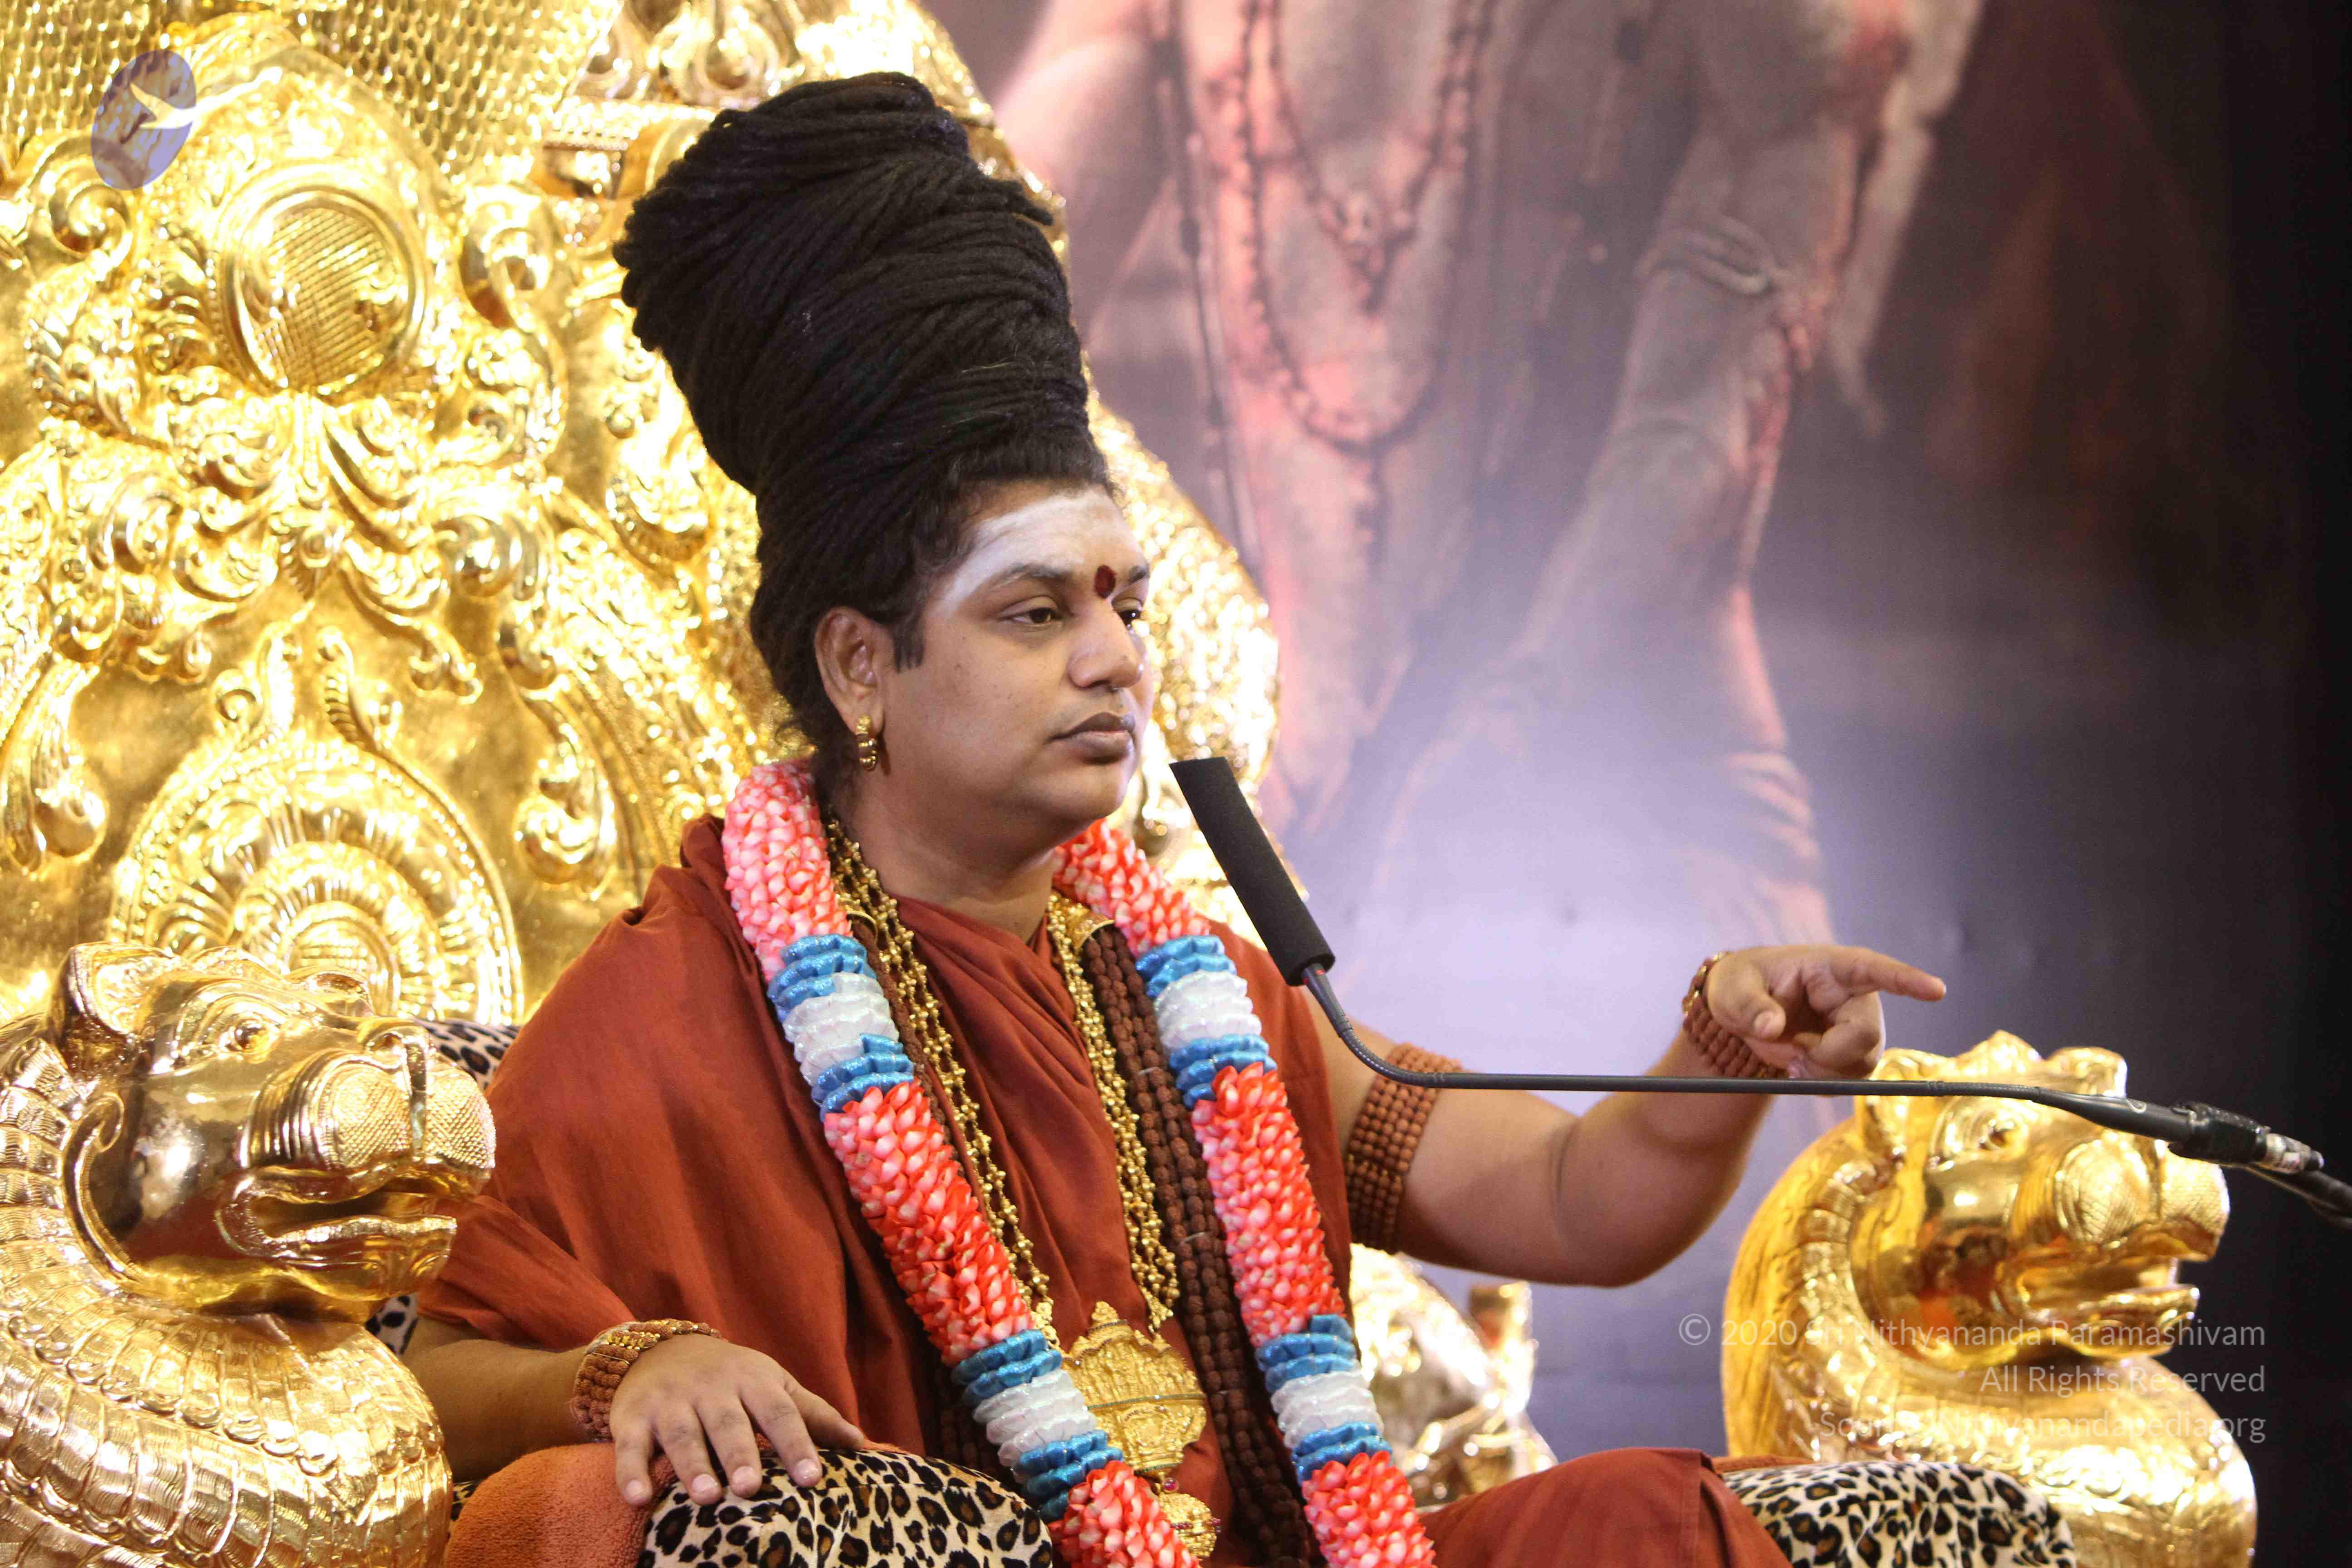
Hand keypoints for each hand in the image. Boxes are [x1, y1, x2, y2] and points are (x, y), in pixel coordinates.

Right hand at [604, 1334, 866, 1505]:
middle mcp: (711, 1389)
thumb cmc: (732, 1380)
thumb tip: (864, 1446)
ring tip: (706, 1496)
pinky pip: (630, 1446)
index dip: (797, 1444)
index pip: (779, 1412)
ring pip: (681, 1434)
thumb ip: (814, 1415)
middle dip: (739, 1454)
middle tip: (751, 1487)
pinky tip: (638, 1499)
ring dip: (692, 1465)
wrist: (661, 1348)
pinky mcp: (632, 1418)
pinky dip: (630, 1472)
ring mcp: (669, 1403)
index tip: (813, 1478)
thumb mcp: (774, 1386)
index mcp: (753, 1381)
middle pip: (728, 1422)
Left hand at [1701, 945, 1945, 1078]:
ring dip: (1823, 1073)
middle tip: (1792, 1055)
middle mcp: (1853, 996)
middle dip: (1829, 1055)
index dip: (1907, 981)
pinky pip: (1849, 1080)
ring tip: (1790, 1057)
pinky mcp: (1851, 1052)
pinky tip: (1798, 1068)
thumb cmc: (1740, 985)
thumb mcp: (1732, 990)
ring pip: (1862, 1063)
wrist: (1740, 1011)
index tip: (1937, 990)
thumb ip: (1750, 1006)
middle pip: (1866, 1034)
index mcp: (1830, 967)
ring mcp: (1856, 1025)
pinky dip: (1821, 1083)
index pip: (1875, 969)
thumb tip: (1772, 1028)